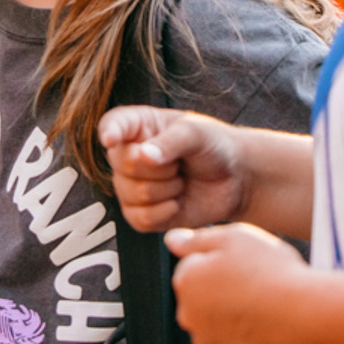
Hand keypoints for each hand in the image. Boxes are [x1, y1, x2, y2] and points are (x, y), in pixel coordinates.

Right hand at [99, 107, 251, 232]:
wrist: (235, 179)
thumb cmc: (213, 146)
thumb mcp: (196, 134)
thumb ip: (170, 143)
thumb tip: (143, 156)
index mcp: (136, 126)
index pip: (111, 124)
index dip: (108, 132)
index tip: (111, 139)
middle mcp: (126, 156)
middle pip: (124, 164)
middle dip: (161, 168)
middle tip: (179, 163)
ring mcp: (130, 186)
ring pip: (133, 194)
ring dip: (167, 190)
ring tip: (181, 180)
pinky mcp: (140, 214)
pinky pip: (140, 218)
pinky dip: (165, 213)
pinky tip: (178, 202)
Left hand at [169, 223, 314, 343]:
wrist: (308, 317)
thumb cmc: (274, 273)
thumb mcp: (235, 238)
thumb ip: (197, 239)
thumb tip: (171, 240)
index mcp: (186, 281)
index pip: (193, 269)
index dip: (220, 265)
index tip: (246, 268)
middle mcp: (188, 315)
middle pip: (200, 300)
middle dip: (220, 294)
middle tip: (256, 289)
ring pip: (214, 328)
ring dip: (230, 321)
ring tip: (264, 312)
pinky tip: (265, 333)